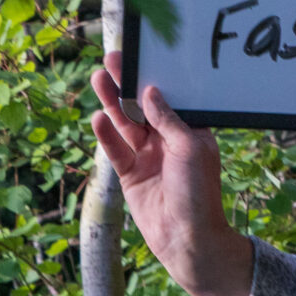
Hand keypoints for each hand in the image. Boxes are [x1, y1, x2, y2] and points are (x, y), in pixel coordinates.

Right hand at [91, 52, 253, 295]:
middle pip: (143, 107)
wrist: (187, 239)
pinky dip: (106, 134)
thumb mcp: (189, 150)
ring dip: (113, 103)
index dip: (154, 78)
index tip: (140, 55)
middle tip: (112, 58)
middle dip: (128, 84)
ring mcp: (148, 157)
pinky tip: (97, 117)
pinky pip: (116, 149)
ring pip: (126, 124)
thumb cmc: (198, 194)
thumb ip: (169, 120)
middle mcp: (169, 142)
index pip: (170, 99)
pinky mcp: (131, 174)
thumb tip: (152, 91)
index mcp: (191, 133)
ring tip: (99, 78)